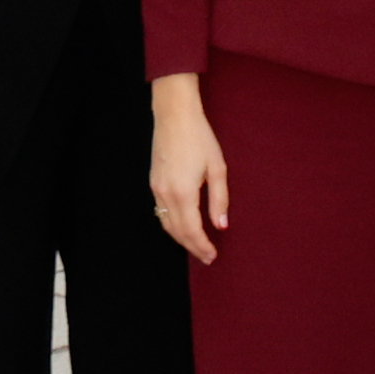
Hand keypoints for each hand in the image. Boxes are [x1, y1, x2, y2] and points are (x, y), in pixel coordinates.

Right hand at [149, 79, 228, 265]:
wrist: (174, 116)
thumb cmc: (200, 138)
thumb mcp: (217, 168)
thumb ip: (219, 200)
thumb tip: (221, 226)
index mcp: (184, 192)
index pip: (192, 230)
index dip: (202, 246)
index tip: (213, 256)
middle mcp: (166, 194)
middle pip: (177, 232)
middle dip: (192, 247)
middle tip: (207, 257)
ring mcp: (156, 189)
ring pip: (167, 224)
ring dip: (181, 239)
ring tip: (196, 246)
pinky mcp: (153, 182)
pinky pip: (161, 212)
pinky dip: (172, 225)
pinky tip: (183, 227)